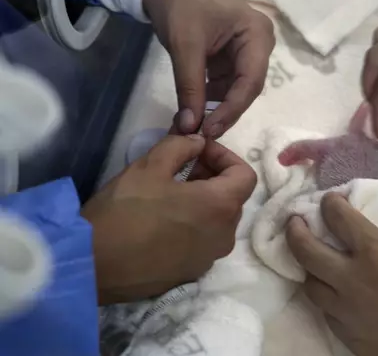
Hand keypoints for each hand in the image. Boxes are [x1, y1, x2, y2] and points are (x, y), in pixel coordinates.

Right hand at [82, 135, 256, 304]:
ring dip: (203, 201)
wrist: (92, 266)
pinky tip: (162, 221)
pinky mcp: (192, 273)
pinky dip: (193, 225)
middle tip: (181, 168)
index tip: (197, 152)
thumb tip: (198, 143)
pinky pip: (203, 242)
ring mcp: (210, 258)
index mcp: (221, 206)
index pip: (245, 175)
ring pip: (218, 221)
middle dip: (213, 177)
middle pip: (233, 198)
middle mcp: (225, 235)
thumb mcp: (150, 166)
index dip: (224, 157)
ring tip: (169, 193)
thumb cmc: (124, 211)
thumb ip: (181, 147)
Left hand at [143, 0, 274, 136]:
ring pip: (236, 92)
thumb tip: (189, 127)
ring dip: (216, 110)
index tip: (210, 130)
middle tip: (202, 135)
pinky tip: (194, 114)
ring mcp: (247, 55)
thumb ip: (189, 87)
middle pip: (246, 89)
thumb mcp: (184, 46)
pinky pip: (225, 87)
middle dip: (224, 113)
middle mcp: (259, 46)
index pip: (251, 81)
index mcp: (257, 35)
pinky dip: (210, 101)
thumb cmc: (180, 7)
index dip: (232, 109)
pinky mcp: (232, 61)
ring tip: (194, 128)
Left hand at [286, 193, 377, 355]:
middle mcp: (351, 278)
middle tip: (294, 222)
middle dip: (295, 230)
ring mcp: (345, 309)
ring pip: (309, 284)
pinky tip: (334, 295)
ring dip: (310, 269)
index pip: (338, 217)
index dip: (330, 204)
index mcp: (375, 251)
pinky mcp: (345, 333)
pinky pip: (326, 311)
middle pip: (306, 250)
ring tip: (313, 263)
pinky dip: (328, 299)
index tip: (329, 200)